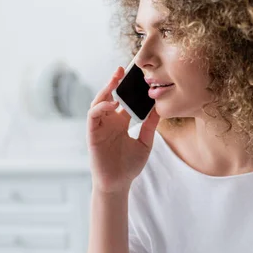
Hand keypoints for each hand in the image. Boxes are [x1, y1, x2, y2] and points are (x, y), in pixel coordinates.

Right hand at [87, 66, 160, 193]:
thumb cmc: (129, 166)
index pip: (124, 100)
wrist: (118, 183)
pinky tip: (111, 104)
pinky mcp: (92, 133)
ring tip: (116, 79)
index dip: (129, 88)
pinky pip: (93, 115)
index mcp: (121, 122)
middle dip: (115, 82)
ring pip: (99, 101)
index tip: (138, 76)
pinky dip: (100, 107)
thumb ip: (151, 125)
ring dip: (106, 89)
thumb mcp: (145, 142)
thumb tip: (160, 108)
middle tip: (124, 69)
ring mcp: (100, 126)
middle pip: (110, 96)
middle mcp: (109, 121)